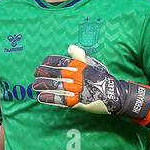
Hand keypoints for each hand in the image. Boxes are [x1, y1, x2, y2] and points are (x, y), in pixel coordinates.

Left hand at [32, 44, 149, 123]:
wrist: (115, 95)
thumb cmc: (104, 79)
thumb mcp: (93, 64)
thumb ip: (80, 56)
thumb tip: (70, 47)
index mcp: (81, 67)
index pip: (62, 62)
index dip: (50, 62)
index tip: (42, 63)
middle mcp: (77, 77)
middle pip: (57, 74)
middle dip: (44, 73)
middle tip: (35, 73)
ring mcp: (77, 90)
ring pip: (56, 87)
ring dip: (44, 86)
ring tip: (34, 86)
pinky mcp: (77, 102)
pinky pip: (61, 100)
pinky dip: (50, 99)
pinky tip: (41, 98)